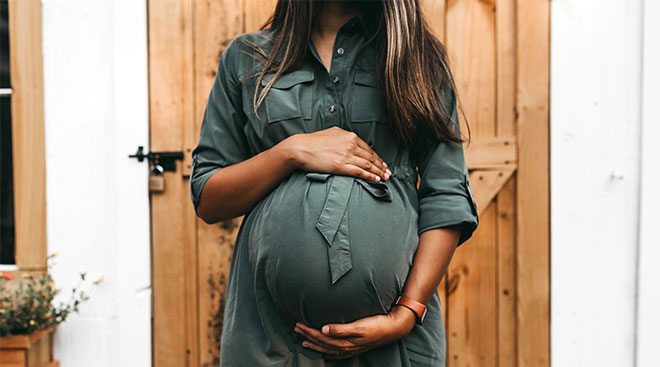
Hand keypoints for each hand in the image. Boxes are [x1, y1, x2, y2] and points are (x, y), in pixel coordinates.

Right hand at [281, 126, 390, 182]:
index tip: (382, 163)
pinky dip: (370, 176)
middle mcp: (350, 144)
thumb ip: (343, 136)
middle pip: (370, 157)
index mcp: (349, 136)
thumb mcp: (331, 133)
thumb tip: (350, 139)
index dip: (377, 157)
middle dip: (381, 166)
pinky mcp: (340, 165)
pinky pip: (359, 172)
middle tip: (388, 172)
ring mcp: (346, 155)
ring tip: (385, 177)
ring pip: (367, 165)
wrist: (300, 148)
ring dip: (378, 172)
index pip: (368, 148)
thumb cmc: (313, 142)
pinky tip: (376, 180)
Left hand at [293, 305, 416, 359]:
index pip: (321, 337)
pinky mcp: (356, 347)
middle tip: (296, 328)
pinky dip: (328, 352)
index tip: (298, 324)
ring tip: (303, 340)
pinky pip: (337, 353)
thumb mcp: (359, 325)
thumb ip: (341, 329)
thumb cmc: (377, 324)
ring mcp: (351, 349)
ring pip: (328, 349)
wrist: (393, 328)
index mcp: (345, 341)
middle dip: (308, 336)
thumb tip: (323, 329)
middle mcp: (346, 347)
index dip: (308, 331)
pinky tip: (324, 352)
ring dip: (315, 344)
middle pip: (322, 343)